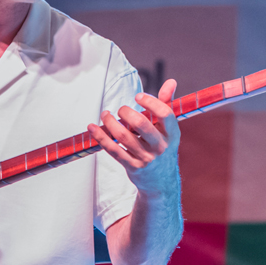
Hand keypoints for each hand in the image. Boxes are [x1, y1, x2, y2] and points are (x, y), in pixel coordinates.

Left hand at [88, 79, 180, 195]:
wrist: (162, 182)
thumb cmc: (162, 148)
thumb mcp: (169, 129)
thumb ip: (167, 104)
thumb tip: (170, 82)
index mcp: (172, 134)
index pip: (165, 114)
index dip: (150, 102)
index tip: (138, 96)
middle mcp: (160, 146)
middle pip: (141, 124)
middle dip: (126, 112)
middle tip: (121, 110)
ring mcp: (146, 158)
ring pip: (124, 137)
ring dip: (110, 122)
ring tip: (105, 114)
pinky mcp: (132, 166)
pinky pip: (113, 150)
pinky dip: (101, 137)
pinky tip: (92, 127)